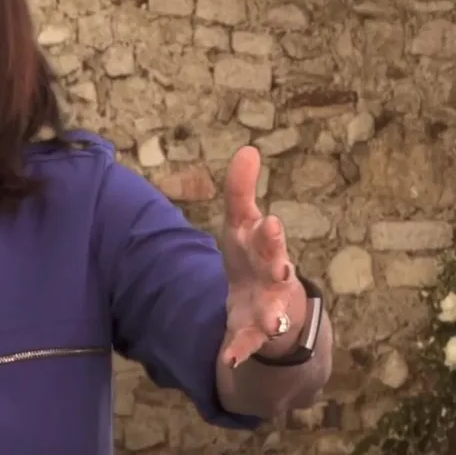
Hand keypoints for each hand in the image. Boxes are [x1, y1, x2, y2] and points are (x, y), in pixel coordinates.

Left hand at [219, 146, 303, 366]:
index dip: (267, 232)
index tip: (267, 222)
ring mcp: (266, 307)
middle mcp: (272, 278)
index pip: (267, 237)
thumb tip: (248, 148)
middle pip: (275, 270)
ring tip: (271, 325)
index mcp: (265, 249)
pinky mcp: (252, 333)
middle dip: (277, 264)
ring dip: (272, 319)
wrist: (269, 308)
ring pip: (272, 314)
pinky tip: (228, 361)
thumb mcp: (242, 223)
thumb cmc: (253, 257)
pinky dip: (239, 352)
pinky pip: (246, 345)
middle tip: (281, 264)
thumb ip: (241, 189)